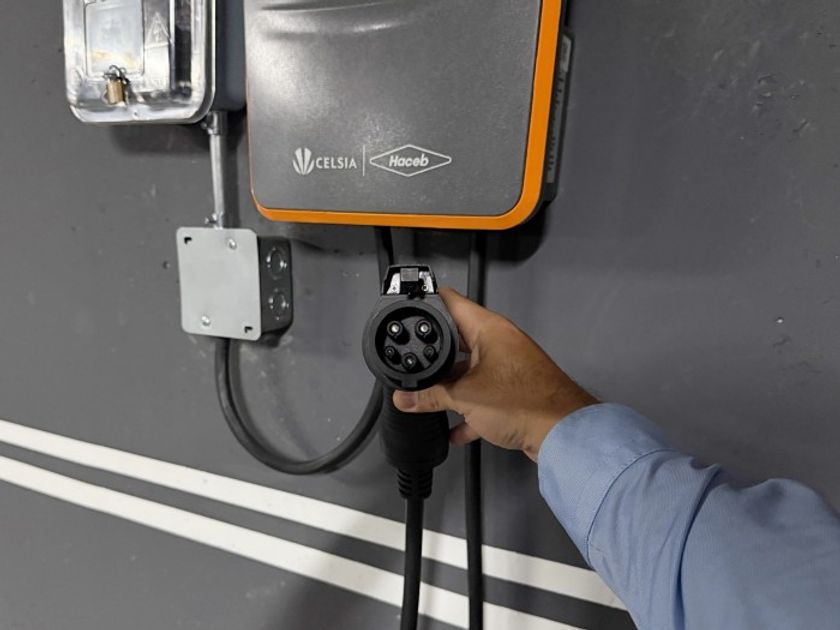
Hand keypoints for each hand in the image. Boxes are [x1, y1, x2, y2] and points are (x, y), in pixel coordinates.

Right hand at [393, 288, 596, 460]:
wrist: (560, 433)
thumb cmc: (527, 402)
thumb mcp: (465, 397)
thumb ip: (430, 396)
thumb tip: (407, 397)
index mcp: (490, 329)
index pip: (453, 302)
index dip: (430, 300)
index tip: (411, 304)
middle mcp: (500, 343)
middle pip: (458, 340)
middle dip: (435, 354)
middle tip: (413, 362)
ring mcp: (509, 366)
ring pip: (470, 371)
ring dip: (451, 387)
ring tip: (429, 400)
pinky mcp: (515, 391)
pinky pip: (483, 395)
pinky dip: (468, 410)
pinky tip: (456, 428)